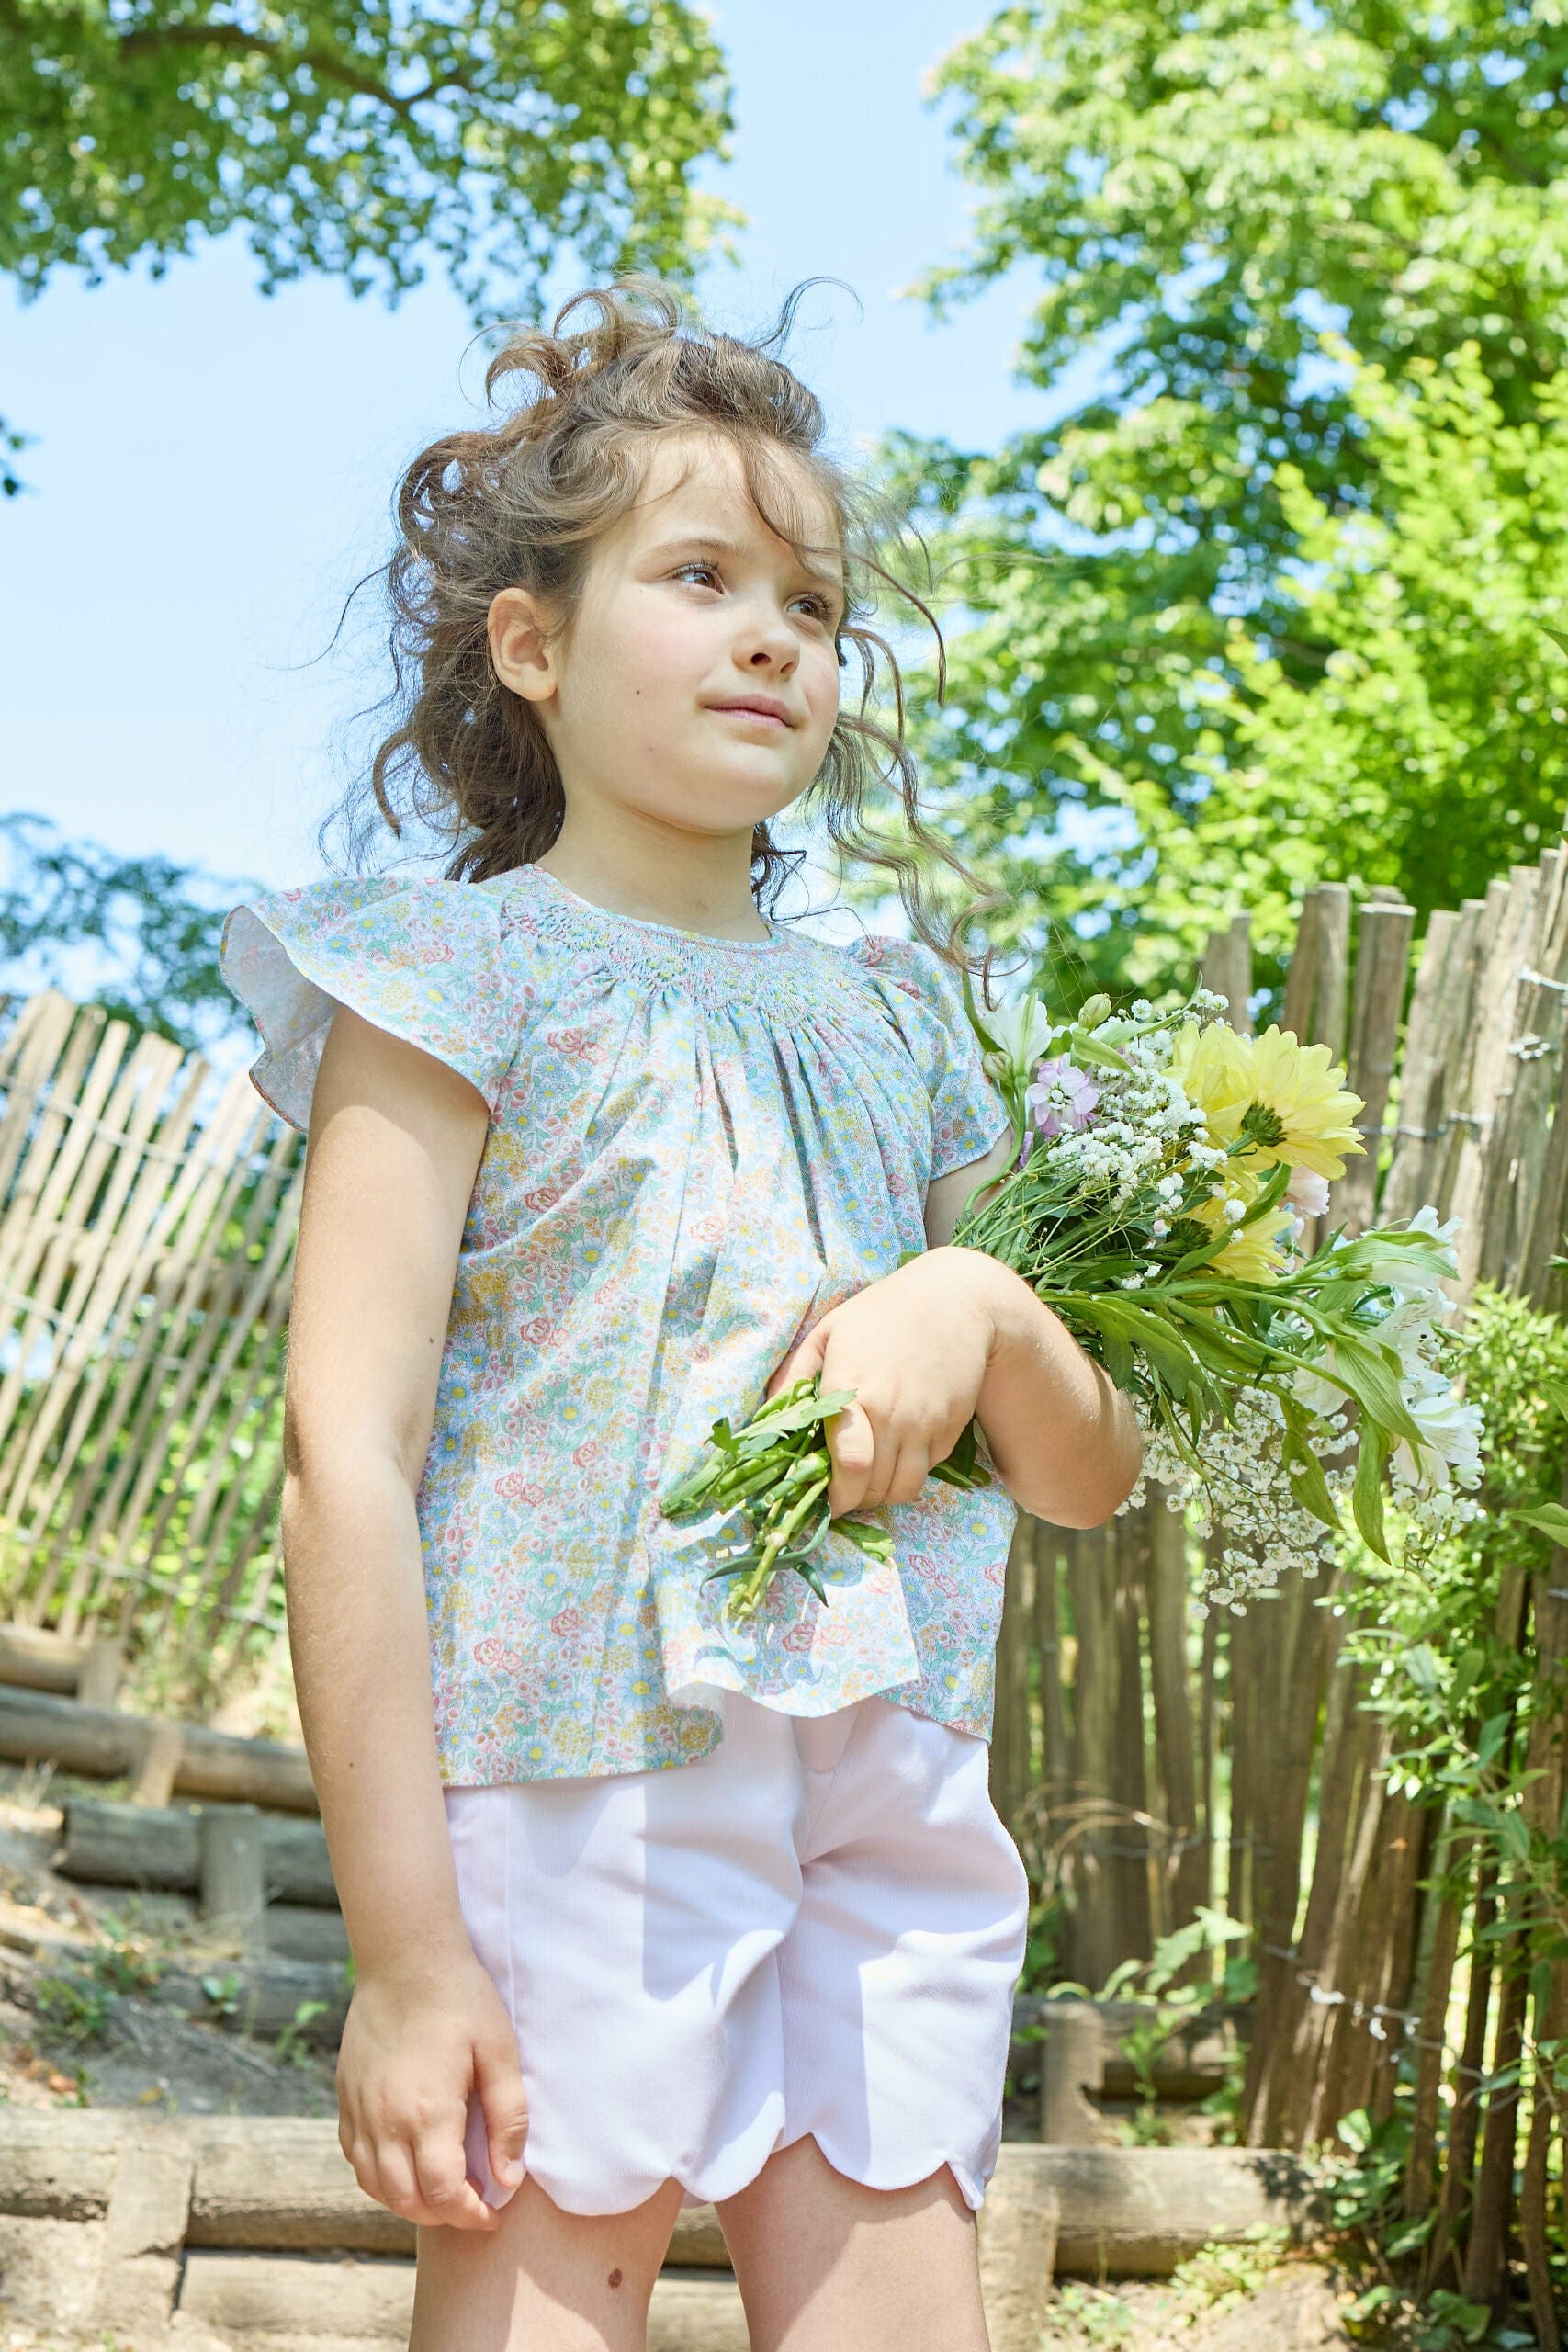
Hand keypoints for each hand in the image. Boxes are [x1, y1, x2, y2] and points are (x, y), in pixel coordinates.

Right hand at [336, 1949, 528, 2231]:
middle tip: (470, 2205)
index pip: (444, 2195)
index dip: (469, 2215)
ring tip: (440, 2192)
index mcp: (427, 2113)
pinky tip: (405, 2164)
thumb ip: (507, 2120)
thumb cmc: (461, 2000)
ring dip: (408, 2202)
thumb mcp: (499, 2053)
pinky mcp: (345, 2097)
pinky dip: (379, 2177)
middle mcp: (385, 2121)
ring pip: (375, 2187)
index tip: (491, 2214)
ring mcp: (359, 2111)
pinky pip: (355, 2158)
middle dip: (442, 2216)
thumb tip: (508, 2178)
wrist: (405, 1958)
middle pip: (406, 2200)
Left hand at [764, 1246, 1004, 1517]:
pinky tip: (897, 1449)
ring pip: (903, 1489)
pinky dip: (909, 1471)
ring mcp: (926, 1423)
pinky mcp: (952, 1427)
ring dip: (882, 1494)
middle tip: (842, 1489)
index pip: (849, 1465)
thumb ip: (794, 1377)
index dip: (834, 1495)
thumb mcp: (828, 1333)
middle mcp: (892, 1413)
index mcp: (853, 1389)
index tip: (823, 1500)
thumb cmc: (881, 1312)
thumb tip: (766, 1420)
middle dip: (852, 1499)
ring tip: (868, 1479)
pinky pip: (927, 1469)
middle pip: (873, 1487)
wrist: (955, 1299)